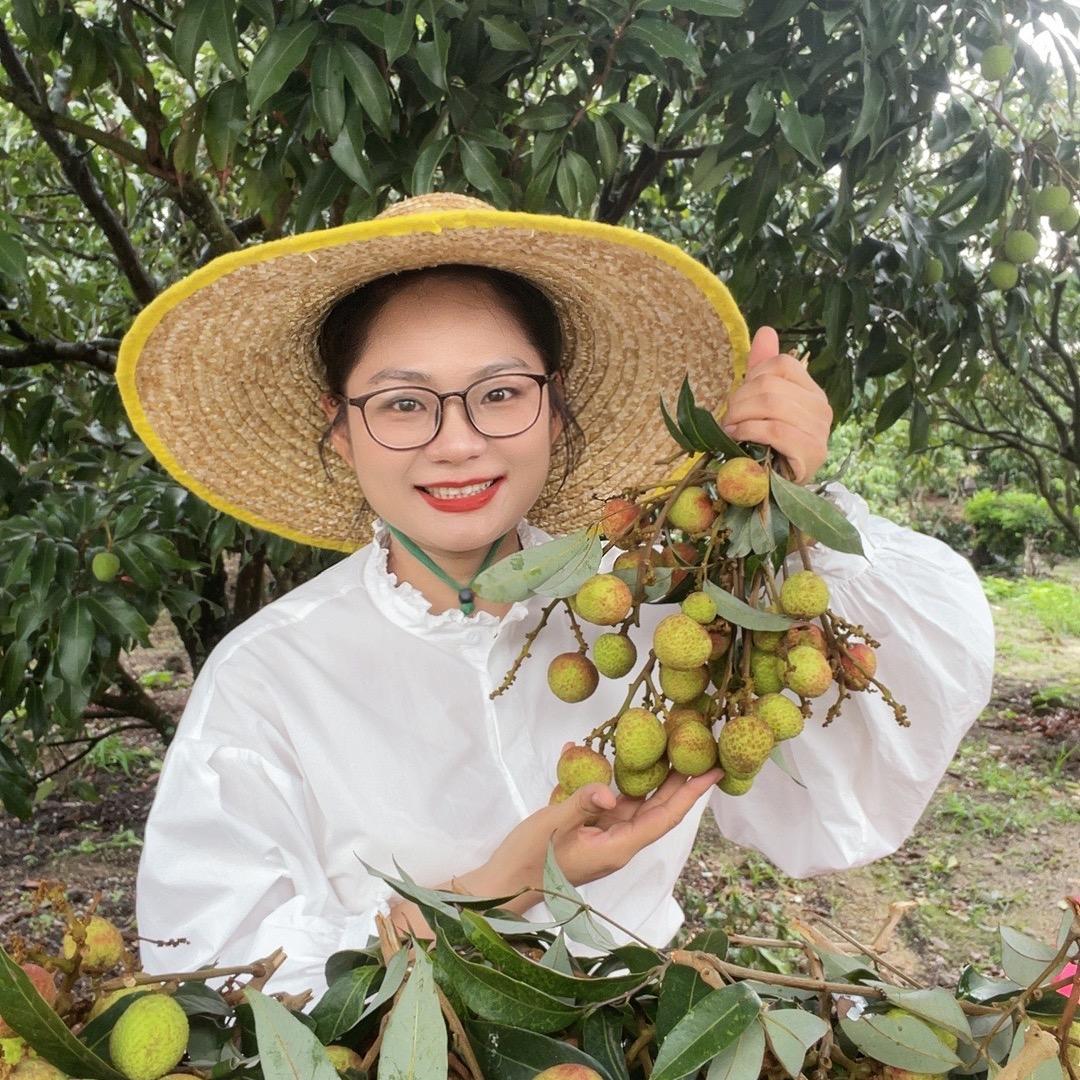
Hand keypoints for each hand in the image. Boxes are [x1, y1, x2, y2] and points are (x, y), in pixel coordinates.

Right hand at [478, 749, 720, 896]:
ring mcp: (602, 836)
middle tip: (698, 748)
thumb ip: (582, 804)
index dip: (691, 794)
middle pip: (656, 808)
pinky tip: (595, 752)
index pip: (665, 818)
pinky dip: (605, 777)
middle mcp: (618, 842)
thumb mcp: (553, 827)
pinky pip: (604, 800)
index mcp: (618, 847)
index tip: (714, 772)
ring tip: (664, 745)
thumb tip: (609, 791)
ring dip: (648, 775)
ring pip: (634, 802)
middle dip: (679, 780)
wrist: (502, 884)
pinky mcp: (586, 829)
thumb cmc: (529, 860)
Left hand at [722, 326, 831, 483]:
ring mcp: (819, 431)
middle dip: (739, 401)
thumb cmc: (768, 447)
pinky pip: (775, 430)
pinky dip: (749, 432)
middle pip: (771, 385)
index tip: (739, 398)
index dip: (752, 377)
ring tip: (731, 430)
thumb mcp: (764, 404)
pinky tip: (738, 439)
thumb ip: (764, 369)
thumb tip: (766, 331)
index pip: (781, 364)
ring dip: (741, 417)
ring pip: (771, 405)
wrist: (778, 490)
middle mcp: (822, 408)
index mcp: (812, 392)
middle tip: (728, 419)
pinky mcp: (811, 452)